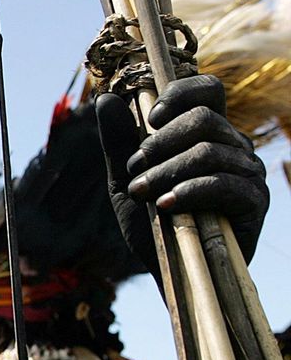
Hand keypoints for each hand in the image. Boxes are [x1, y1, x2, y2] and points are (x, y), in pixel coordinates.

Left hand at [96, 74, 267, 276]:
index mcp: (207, 133)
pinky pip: (224, 184)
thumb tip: (105, 99)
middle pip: (204, 118)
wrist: (168, 268)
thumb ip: (118, 142)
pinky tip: (166, 205)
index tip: (149, 117)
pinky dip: (189, 192)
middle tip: (135, 167)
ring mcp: (247, 172)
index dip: (180, 94)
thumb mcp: (126, 179)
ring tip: (142, 193)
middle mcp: (233, 146)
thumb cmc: (151, 220)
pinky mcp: (253, 201)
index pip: (208, 91)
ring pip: (208, 151)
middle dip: (160, 142)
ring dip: (166, 171)